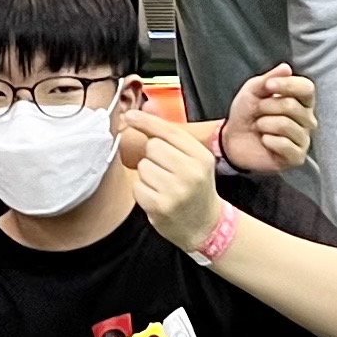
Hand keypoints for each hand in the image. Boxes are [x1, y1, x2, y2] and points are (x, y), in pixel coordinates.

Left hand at [121, 108, 226, 254]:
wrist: (206, 225)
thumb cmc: (196, 188)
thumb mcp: (195, 160)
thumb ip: (172, 136)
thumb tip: (145, 111)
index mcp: (201, 157)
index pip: (169, 131)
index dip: (146, 121)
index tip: (129, 116)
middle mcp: (191, 172)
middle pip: (153, 147)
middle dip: (153, 156)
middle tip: (165, 170)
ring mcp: (176, 191)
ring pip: (143, 166)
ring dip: (147, 175)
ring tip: (163, 186)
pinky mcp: (160, 206)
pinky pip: (137, 186)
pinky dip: (143, 191)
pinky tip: (157, 197)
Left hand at [219, 64, 314, 176]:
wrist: (233, 139)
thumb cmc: (247, 113)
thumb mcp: (253, 90)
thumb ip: (269, 78)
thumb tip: (286, 68)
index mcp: (302, 101)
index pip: (307, 88)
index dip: (287, 85)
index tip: (268, 86)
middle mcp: (308, 120)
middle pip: (291, 106)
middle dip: (266, 107)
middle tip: (257, 112)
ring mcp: (304, 139)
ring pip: (285, 124)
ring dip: (263, 124)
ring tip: (259, 127)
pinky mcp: (297, 157)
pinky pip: (284, 144)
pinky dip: (267, 140)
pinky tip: (264, 141)